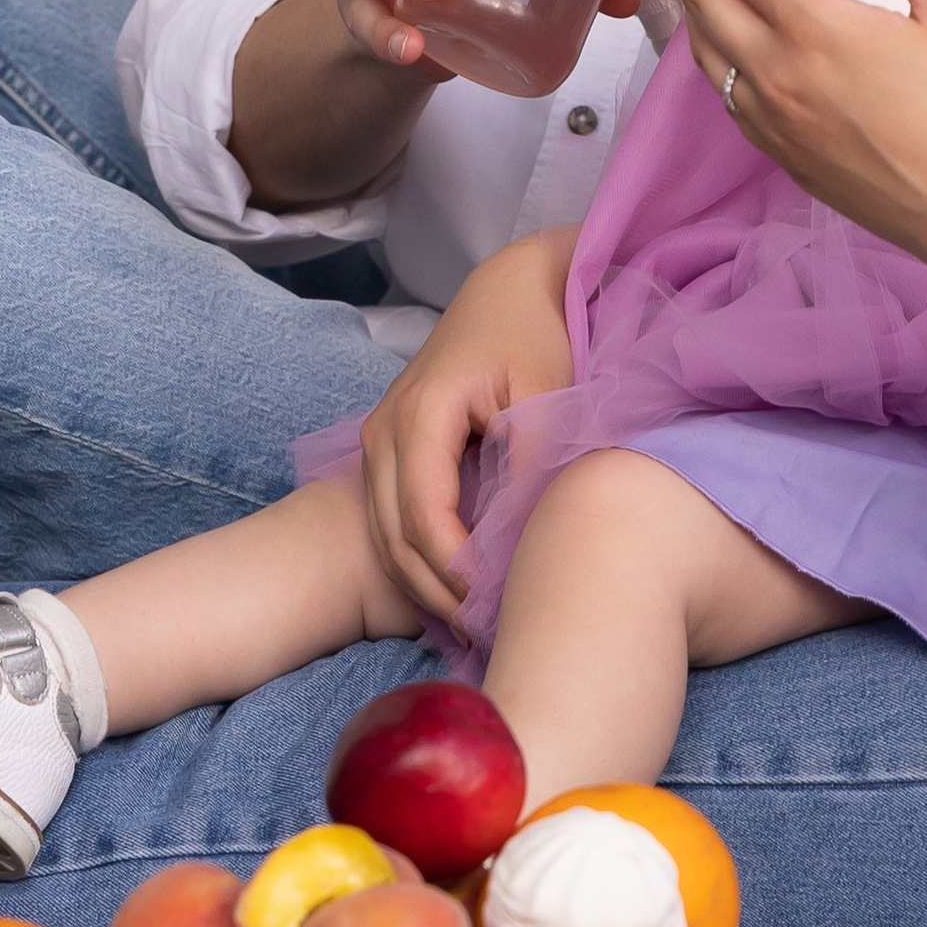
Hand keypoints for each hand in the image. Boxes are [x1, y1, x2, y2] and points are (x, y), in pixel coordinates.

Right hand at [353, 228, 578, 628]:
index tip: (499, 605)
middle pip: (396, 537)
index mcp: (422, 414)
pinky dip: (419, 561)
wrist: (507, 293)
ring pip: (386, 537)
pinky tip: (461, 589)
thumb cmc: (533, 337)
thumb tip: (521, 544)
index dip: (457, 572)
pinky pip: (392, 521)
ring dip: (425, 585)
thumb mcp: (547, 396)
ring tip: (478, 622)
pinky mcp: (387, 451)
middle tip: (491, 633)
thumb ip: (534, 466)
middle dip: (439, 593)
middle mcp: (385, 431)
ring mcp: (378, 442)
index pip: (426, 516)